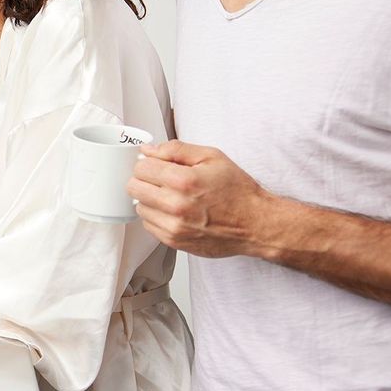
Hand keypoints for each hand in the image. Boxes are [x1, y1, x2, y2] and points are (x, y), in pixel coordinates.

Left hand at [128, 140, 275, 257]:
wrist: (256, 224)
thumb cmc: (237, 190)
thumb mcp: (212, 157)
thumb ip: (176, 149)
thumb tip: (149, 150)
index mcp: (184, 180)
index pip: (141, 167)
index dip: (147, 163)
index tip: (157, 165)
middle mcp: (176, 205)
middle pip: (134, 187)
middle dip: (145, 180)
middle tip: (161, 180)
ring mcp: (174, 226)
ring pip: (139, 207)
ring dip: (150, 200)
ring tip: (171, 197)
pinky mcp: (174, 241)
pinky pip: (149, 225)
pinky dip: (157, 216)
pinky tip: (174, 211)